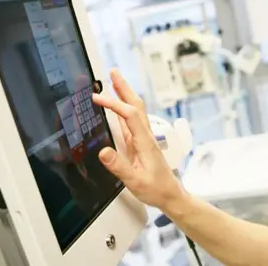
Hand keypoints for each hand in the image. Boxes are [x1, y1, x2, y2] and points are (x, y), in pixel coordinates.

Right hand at [92, 69, 184, 208]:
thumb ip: (119, 166)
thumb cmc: (156, 189)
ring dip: (124, 94)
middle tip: (113, 73)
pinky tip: (117, 108)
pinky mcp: (141, 143)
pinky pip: (131, 121)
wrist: (170, 195)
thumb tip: (103, 152)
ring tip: (113, 83)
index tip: (97, 98)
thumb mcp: (135, 181)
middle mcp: (146, 136)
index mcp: (144, 141)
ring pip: (135, 110)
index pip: (129, 115)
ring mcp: (144, 138)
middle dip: (123, 87)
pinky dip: (123, 109)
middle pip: (135, 105)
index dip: (113, 103)